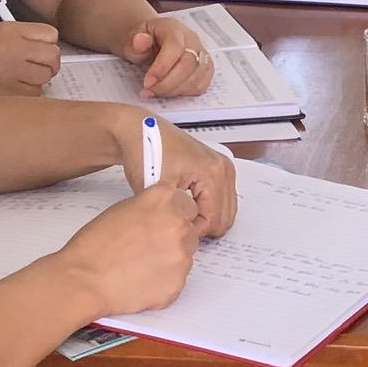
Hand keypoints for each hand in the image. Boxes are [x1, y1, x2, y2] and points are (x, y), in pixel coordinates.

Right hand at [0, 20, 60, 96]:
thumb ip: (20, 39)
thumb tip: (47, 51)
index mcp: (8, 30)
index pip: (51, 35)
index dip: (47, 45)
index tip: (38, 53)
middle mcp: (13, 49)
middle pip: (53, 57)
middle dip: (48, 65)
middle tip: (33, 71)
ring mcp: (11, 73)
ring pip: (46, 79)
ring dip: (37, 82)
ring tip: (17, 82)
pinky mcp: (7, 96)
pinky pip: (33, 96)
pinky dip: (27, 97)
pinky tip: (10, 94)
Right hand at [52, 184, 203, 316]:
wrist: (83, 279)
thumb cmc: (95, 245)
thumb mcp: (124, 209)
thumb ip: (151, 208)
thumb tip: (163, 214)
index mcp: (164, 200)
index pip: (188, 205)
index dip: (175, 216)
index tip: (165, 224)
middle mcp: (178, 225)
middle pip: (190, 232)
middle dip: (174, 240)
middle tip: (148, 249)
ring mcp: (181, 256)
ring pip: (185, 258)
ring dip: (169, 262)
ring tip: (140, 267)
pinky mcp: (177, 283)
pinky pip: (177, 281)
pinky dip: (163, 283)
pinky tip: (140, 281)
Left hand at [119, 117, 237, 234]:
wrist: (140, 131)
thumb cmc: (145, 153)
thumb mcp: (158, 191)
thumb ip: (176, 216)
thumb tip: (188, 235)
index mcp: (212, 173)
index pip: (214, 220)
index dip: (193, 231)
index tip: (173, 226)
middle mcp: (224, 169)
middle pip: (226, 217)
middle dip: (203, 226)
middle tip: (179, 223)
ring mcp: (224, 166)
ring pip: (227, 210)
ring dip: (208, 218)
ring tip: (183, 215)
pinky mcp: (219, 167)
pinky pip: (224, 199)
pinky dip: (210, 208)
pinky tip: (190, 206)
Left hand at [127, 14, 209, 96]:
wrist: (150, 40)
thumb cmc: (142, 41)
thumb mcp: (131, 38)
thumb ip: (136, 41)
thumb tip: (141, 39)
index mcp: (174, 29)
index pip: (176, 46)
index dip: (162, 67)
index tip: (147, 82)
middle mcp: (192, 39)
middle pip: (189, 63)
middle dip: (167, 83)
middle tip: (149, 91)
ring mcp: (201, 54)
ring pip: (196, 76)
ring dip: (174, 90)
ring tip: (154, 93)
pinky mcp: (205, 68)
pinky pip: (201, 84)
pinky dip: (185, 93)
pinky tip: (169, 92)